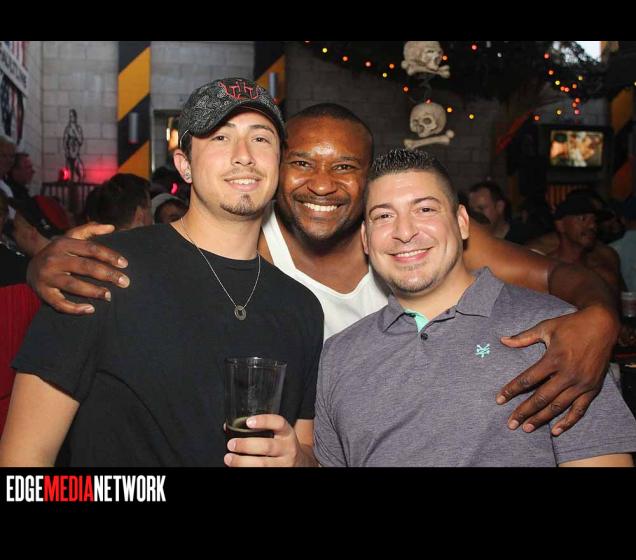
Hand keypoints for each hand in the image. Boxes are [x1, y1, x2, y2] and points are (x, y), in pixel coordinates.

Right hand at [26, 222, 129, 314]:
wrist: (30, 265)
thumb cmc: (59, 252)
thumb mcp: (71, 237)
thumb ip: (90, 230)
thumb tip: (112, 227)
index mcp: (63, 244)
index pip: (91, 248)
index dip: (109, 256)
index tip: (125, 264)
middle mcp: (54, 259)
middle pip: (85, 267)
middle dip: (107, 275)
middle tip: (125, 282)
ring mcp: (47, 276)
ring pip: (73, 285)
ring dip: (93, 291)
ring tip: (109, 295)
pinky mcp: (42, 292)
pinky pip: (59, 303)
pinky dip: (75, 308)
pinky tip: (90, 309)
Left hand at [224, 415, 309, 466]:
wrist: (300, 463)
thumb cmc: (282, 445)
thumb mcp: (278, 434)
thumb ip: (259, 429)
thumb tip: (228, 427)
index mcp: (287, 433)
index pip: (278, 423)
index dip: (264, 421)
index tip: (248, 422)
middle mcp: (288, 448)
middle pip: (267, 446)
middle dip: (246, 445)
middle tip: (231, 444)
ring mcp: (284, 464)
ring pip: (263, 464)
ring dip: (243, 462)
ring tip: (229, 458)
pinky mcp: (280, 473)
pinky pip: (262, 473)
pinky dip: (248, 470)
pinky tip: (237, 468)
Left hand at [496, 305, 618, 435]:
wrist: (602, 325)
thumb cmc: (571, 325)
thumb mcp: (546, 327)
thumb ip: (523, 337)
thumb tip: (502, 340)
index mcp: (553, 359)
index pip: (527, 379)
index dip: (511, 390)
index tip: (499, 400)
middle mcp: (567, 374)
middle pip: (541, 398)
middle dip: (524, 412)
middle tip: (510, 423)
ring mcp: (581, 383)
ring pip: (558, 406)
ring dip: (541, 419)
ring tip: (526, 428)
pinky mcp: (592, 388)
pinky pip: (579, 409)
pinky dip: (568, 422)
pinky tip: (555, 431)